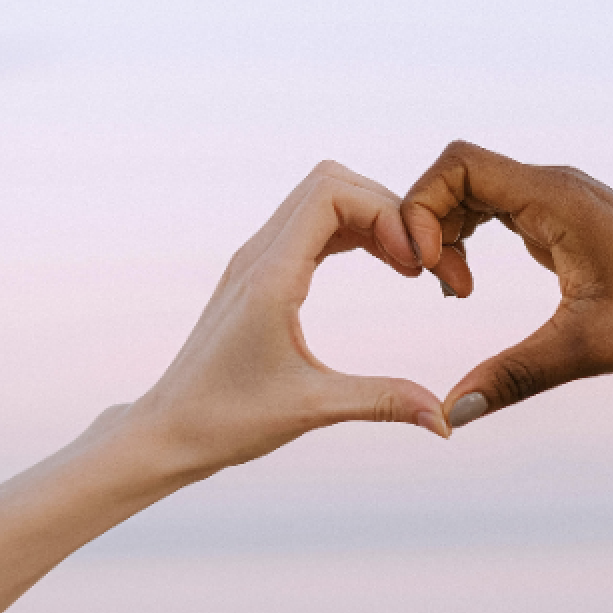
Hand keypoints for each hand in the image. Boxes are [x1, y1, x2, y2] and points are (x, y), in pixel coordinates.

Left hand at [133, 161, 448, 475]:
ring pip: (322, 198)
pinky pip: (312, 225)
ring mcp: (256, 259)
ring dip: (372, 218)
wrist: (168, 430)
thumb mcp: (312, 408)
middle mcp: (259, 254)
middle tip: (424, 262)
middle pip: (332, 182)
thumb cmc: (227, 421)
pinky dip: (353, 232)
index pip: (332, 193)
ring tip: (411, 264)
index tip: (418, 262)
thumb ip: (383, 401)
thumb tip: (444, 420)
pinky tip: (384, 266)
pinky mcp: (259, 273)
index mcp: (270, 275)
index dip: (386, 212)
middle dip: (388, 209)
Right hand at [402, 141, 612, 427]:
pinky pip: (497, 209)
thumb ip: (515, 376)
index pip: (459, 164)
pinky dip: (471, 238)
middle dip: (429, 224)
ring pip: (475, 192)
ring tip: (457, 289)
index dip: (423, 206)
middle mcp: (555, 187)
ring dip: (448, 233)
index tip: (428, 268)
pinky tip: (471, 285)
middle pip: (458, 175)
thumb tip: (452, 413)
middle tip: (440, 286)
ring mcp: (561, 200)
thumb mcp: (588, 349)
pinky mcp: (566, 219)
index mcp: (557, 198)